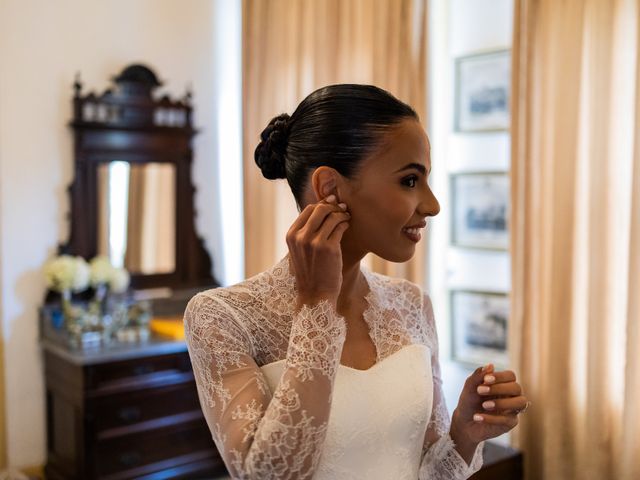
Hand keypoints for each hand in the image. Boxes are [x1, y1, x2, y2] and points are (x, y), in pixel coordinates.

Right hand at [286, 194, 350, 308]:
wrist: (315, 295)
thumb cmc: (310, 273)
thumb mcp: (299, 251)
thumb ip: (305, 233)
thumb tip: (320, 210)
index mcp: (291, 235)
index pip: (308, 209)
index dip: (322, 204)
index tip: (331, 205)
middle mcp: (301, 237)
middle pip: (320, 208)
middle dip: (333, 205)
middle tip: (342, 208)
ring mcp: (314, 242)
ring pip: (332, 216)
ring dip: (342, 214)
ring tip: (346, 217)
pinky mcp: (329, 248)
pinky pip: (340, 226)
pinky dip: (345, 223)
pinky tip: (347, 225)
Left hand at [450, 364, 528, 446]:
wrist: (464, 421)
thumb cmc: (469, 401)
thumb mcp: (470, 387)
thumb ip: (478, 376)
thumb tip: (491, 365)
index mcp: (503, 384)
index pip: (510, 375)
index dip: (500, 376)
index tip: (486, 379)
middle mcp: (511, 395)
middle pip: (516, 387)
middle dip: (499, 388)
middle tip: (480, 391)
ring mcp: (513, 409)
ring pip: (520, 402)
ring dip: (502, 403)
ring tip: (484, 405)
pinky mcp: (510, 423)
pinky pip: (508, 420)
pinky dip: (491, 418)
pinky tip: (477, 417)